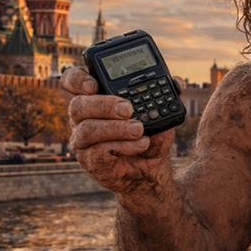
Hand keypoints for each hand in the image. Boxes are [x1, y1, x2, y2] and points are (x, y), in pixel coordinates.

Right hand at [62, 67, 174, 192]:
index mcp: (95, 98)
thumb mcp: (159, 113)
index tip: (94, 85)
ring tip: (139, 129)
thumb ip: (165, 95)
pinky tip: (141, 144)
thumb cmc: (149, 136)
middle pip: (78, 105)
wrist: (152, 169)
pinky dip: (122, 146)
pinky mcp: (89, 160)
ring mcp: (83, 140)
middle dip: (103, 105)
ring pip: (87, 129)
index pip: (72, 81)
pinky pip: (99, 151)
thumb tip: (177, 82)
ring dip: (115, 128)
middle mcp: (83, 117)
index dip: (78, 80)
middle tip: (127, 109)